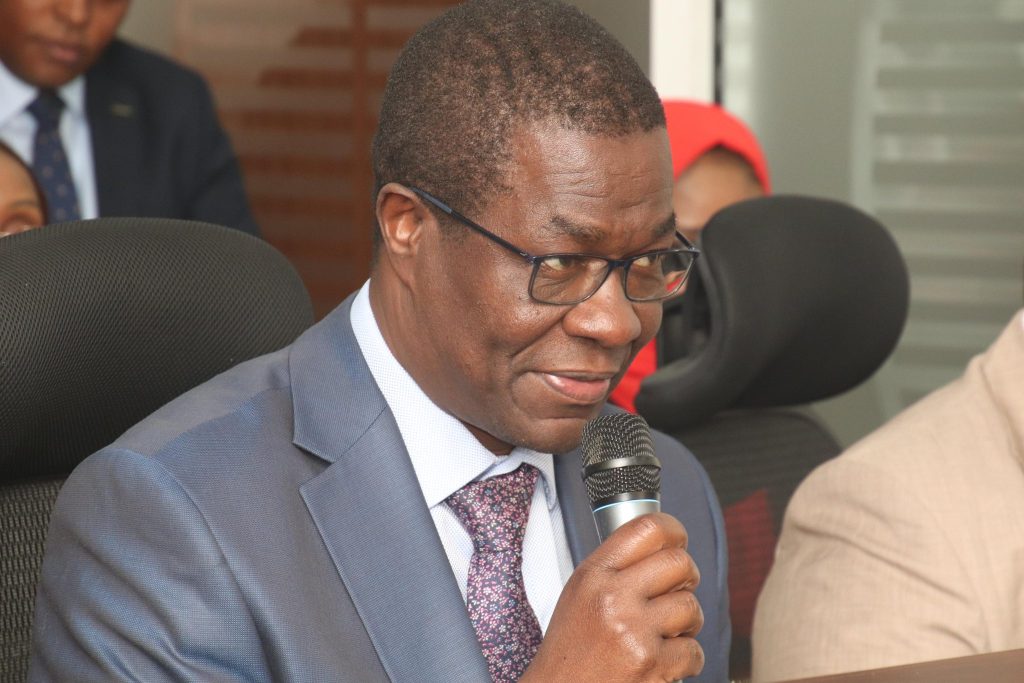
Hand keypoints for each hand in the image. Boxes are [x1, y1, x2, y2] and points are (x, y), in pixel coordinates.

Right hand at [522, 512, 703, 682]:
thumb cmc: (571, 652)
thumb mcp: (580, 596)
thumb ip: (616, 569)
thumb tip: (663, 547)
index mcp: (593, 575)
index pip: (647, 528)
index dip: (673, 531)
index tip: (678, 541)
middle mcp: (613, 598)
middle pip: (679, 563)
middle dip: (687, 579)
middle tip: (676, 593)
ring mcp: (634, 632)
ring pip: (691, 607)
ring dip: (687, 624)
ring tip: (665, 635)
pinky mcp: (652, 665)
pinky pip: (694, 650)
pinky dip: (685, 660)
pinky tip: (662, 663)